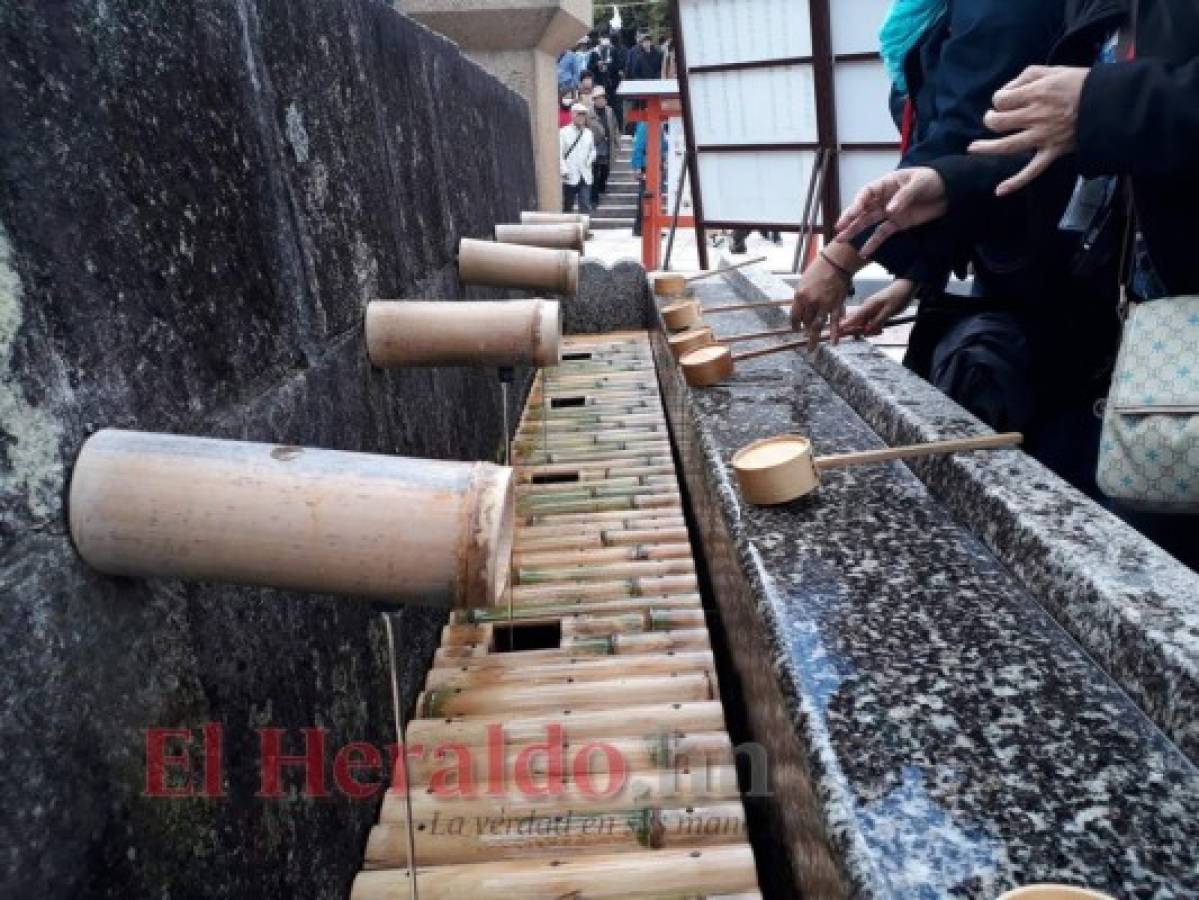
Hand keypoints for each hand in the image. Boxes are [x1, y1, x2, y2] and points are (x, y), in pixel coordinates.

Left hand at [790, 248, 858, 347]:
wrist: (835, 263)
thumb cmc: (818, 270)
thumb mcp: (803, 283)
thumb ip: (801, 298)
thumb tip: (800, 310)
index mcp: (800, 296)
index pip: (795, 316)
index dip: (794, 325)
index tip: (795, 329)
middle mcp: (811, 302)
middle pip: (806, 321)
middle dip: (805, 329)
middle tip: (805, 336)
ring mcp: (824, 305)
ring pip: (817, 325)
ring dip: (814, 338)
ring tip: (811, 349)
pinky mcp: (836, 305)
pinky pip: (834, 322)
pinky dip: (834, 333)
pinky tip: (834, 343)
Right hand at [833, 168, 947, 256]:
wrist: (951, 191)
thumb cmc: (933, 180)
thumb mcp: (919, 184)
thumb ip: (904, 196)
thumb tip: (890, 210)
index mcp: (887, 184)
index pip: (867, 192)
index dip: (859, 201)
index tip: (855, 211)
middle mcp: (884, 198)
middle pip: (863, 209)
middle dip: (850, 218)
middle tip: (838, 228)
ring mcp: (890, 212)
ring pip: (868, 222)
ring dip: (855, 231)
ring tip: (841, 240)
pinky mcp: (898, 224)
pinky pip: (882, 234)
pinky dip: (873, 243)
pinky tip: (864, 252)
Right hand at [840, 279, 914, 337]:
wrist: (906, 287)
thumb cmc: (899, 296)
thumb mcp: (890, 310)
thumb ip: (878, 320)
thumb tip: (867, 330)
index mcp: (868, 306)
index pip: (853, 318)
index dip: (844, 326)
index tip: (836, 333)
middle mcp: (866, 308)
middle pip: (855, 323)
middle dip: (857, 331)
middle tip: (867, 334)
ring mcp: (870, 310)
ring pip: (862, 324)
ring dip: (868, 330)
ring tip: (880, 330)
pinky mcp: (874, 312)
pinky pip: (869, 322)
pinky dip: (873, 327)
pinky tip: (880, 328)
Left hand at [969, 65, 1087, 195]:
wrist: (1110, 103)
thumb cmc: (1081, 84)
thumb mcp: (1053, 69)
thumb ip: (1026, 76)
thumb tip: (1006, 91)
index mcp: (1036, 94)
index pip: (1001, 100)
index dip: (998, 99)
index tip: (1005, 100)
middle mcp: (1036, 116)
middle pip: (999, 122)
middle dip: (990, 120)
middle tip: (993, 119)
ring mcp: (1043, 136)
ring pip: (1007, 146)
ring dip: (987, 147)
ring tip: (973, 147)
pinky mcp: (1053, 152)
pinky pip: (1032, 171)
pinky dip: (1016, 182)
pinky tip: (1000, 190)